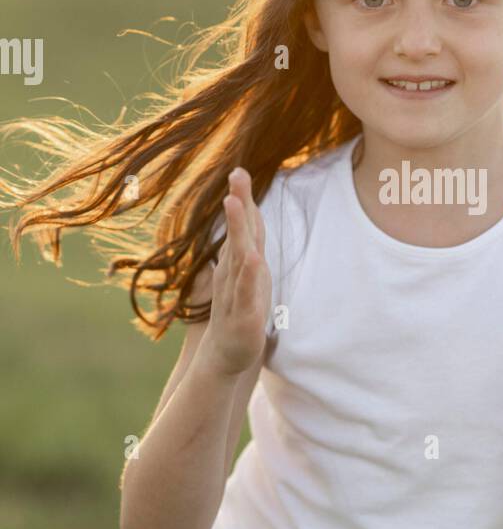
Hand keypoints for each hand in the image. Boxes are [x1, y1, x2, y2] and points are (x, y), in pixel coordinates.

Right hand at [200, 167, 271, 377]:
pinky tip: (252, 258)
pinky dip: (249, 274)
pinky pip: (246, 291)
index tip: (239, 170)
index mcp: (238, 264)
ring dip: (237, 230)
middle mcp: (234, 273)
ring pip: (238, 257)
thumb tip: (247, 221)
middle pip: (238, 234)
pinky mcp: (244, 315)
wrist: (225, 357)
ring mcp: (236, 292)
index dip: (242, 200)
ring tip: (234, 203)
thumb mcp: (245, 277)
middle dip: (238, 203)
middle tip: (235, 175)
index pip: (243, 227)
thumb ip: (246, 248)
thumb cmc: (237, 313)